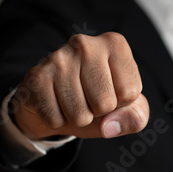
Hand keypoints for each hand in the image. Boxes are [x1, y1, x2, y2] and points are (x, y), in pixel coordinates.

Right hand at [10, 32, 148, 139]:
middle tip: (90, 99)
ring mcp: (58, 58)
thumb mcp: (128, 108)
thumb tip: (109, 127)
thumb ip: (136, 118)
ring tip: (74, 102)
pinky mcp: (36, 77)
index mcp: (115, 44)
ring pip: (80, 115)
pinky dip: (58, 121)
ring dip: (79, 118)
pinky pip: (55, 119)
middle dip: (100, 113)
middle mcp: (86, 44)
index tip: (112, 92)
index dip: (122, 103)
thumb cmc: (100, 98)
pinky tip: (56, 103)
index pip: (130, 92)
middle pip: (105, 103)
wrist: (57, 99)